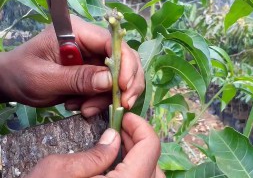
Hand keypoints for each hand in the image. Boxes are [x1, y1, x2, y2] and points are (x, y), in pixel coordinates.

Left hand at [0, 16, 144, 116]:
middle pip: (125, 58)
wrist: (13, 82)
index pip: (111, 42)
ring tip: (85, 109)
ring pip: (119, 76)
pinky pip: (109, 88)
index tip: (123, 87)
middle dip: (126, 84)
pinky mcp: (94, 73)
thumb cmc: (22, 74)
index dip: (124, 63)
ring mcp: (94, 58)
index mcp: (78, 32)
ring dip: (108, 97)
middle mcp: (91, 42)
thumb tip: (110, 81)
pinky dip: (101, 101)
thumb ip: (77, 79)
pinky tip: (83, 107)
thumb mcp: (45, 78)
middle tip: (123, 104)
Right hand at [27, 113, 164, 177]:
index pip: (150, 148)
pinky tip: (118, 162)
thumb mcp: (61, 170)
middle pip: (154, 164)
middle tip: (122, 128)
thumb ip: (95, 154)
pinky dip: (135, 169)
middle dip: (141, 140)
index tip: (125, 117)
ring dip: (141, 156)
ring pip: (150, 176)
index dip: (141, 127)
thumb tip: (115, 137)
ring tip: (121, 143)